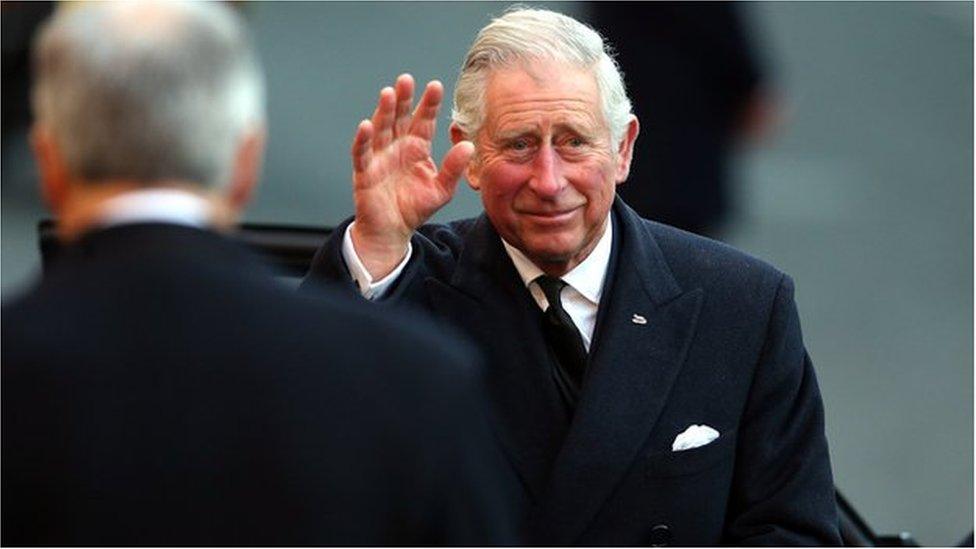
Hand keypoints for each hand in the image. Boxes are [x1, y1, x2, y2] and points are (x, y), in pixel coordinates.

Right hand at [349, 74, 474, 278]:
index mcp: (417, 147)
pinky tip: (366, 125)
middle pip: (399, 117)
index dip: (429, 104)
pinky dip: (363, 139)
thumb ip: (454, 168)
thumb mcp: (441, 189)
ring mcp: (380, 157)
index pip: (423, 120)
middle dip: (403, 98)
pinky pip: (362, 153)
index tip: (436, 86)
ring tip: (388, 93)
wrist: (393, 230)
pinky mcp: (365, 171)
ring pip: (380, 128)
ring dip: (383, 111)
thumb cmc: (415, 207)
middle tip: (407, 79)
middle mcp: (397, 146)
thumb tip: (468, 145)